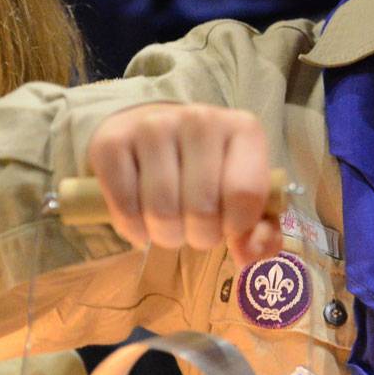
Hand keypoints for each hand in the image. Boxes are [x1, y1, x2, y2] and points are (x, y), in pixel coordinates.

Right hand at [85, 103, 280, 264]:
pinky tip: (141, 221)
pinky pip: (124, 207)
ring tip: (169, 225)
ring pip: (161, 211)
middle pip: (201, 209)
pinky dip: (133, 228)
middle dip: (198, 237)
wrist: (153, 134)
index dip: (235, 227)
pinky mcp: (112, 142)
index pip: (245, 194)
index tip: (228, 227)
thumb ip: (261, 231)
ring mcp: (153, 126)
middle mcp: (199, 119)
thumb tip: (248, 255)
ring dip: (165, 235)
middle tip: (194, 229)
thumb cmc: (209, 172)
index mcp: (243, 129)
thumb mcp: (244, 194)